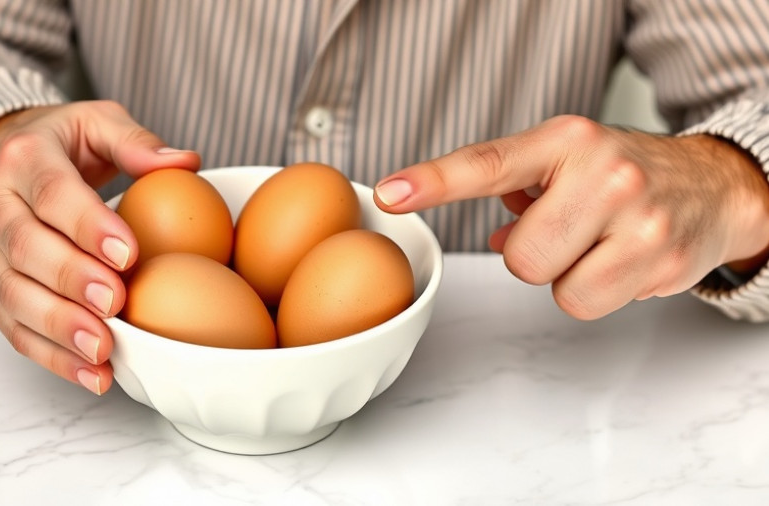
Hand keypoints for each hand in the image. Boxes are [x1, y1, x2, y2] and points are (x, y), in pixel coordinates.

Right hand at [0, 100, 199, 393]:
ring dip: (58, 328)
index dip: (88, 226)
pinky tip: (92, 375)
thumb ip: (136, 142)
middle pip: (25, 249)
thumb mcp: (97, 123)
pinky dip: (51, 356)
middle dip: (71, 281)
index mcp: (23, 158)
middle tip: (115, 303)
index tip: (128, 254)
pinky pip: (12, 327)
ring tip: (103, 351)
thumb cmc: (60, 144)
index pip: (53, 194)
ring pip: (11, 295)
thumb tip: (186, 163)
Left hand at [374, 115, 768, 318]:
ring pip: (556, 287)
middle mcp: (603, 172)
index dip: (434, 182)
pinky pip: (590, 305)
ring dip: (567, 276)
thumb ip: (519, 190)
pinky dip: (598, 292)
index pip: (488, 163)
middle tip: (569, 232)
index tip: (391, 193)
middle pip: (520, 257)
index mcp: (566, 140)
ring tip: (599, 246)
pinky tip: (622, 262)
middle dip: (534, 255)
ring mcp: (638, 217)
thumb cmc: (624, 174)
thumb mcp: (569, 162)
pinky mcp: (663, 259)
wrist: (713, 185)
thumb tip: (494, 237)